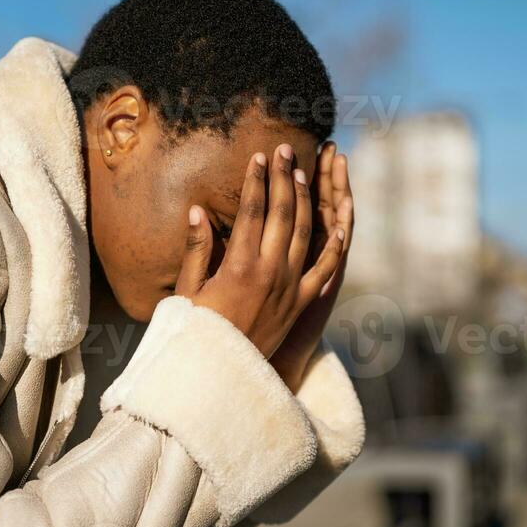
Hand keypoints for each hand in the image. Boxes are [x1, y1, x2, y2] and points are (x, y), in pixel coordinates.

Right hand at [175, 143, 347, 359]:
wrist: (220, 375)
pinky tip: (339, 225)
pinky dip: (334, 246)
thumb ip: (196, 250)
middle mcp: (270, 273)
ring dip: (307, 200)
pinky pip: (325, 270)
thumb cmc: (194, 333)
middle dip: (285, 177)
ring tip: (305, 173)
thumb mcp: (187, 292)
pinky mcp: (301, 304)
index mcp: (239, 267)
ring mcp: (290, 288)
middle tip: (286, 150)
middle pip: (283, 213)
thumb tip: (198, 211)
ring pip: (306, 233)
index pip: (253, 211)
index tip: (259, 156)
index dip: (257, 180)